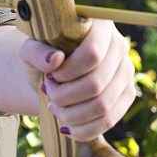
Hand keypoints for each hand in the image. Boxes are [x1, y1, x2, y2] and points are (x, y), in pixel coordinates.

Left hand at [18, 19, 136, 140]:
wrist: (53, 73)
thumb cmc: (41, 57)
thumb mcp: (29, 50)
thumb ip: (36, 51)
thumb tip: (55, 60)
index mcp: (99, 26)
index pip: (92, 54)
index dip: (68, 72)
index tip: (50, 76)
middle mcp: (119, 46)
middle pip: (97, 84)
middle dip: (65, 96)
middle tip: (48, 93)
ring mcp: (126, 71)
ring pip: (103, 106)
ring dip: (71, 114)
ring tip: (53, 108)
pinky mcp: (127, 94)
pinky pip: (109, 120)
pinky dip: (83, 129)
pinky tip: (65, 126)